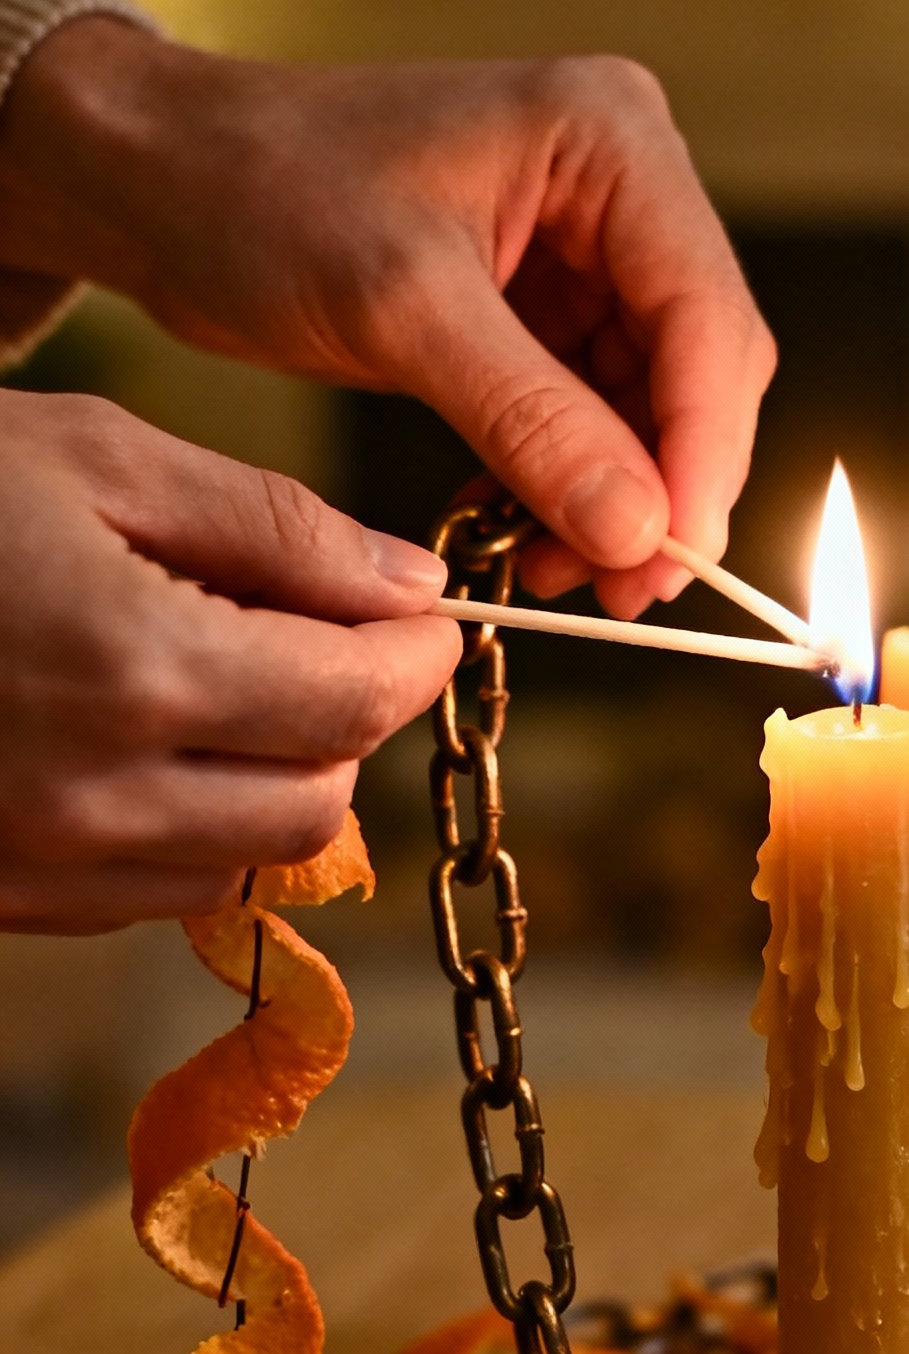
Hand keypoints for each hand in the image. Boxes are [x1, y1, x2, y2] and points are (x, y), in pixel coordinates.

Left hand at [0, 26, 776, 617]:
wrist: (161, 178)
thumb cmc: (261, 193)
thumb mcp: (401, 308)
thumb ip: (533, 420)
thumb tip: (642, 531)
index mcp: (610, 138)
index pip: (705, 314)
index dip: (702, 448)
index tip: (674, 558)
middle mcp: (621, 180)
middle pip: (698, 361)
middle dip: (665, 481)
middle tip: (624, 591)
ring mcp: (586, 242)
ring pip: (652, 398)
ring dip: (618, 494)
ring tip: (553, 571)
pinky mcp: (542, 299)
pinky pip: (591, 408)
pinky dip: (567, 478)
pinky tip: (522, 531)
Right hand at [0, 392, 458, 930]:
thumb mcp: (96, 456)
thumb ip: (272, 526)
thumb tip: (406, 582)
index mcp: (135, 666)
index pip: (354, 701)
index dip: (416, 656)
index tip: (422, 615)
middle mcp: (96, 792)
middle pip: (321, 801)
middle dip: (352, 719)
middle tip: (330, 638)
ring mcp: (42, 862)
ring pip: (249, 862)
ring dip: (279, 779)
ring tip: (230, 678)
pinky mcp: (5, 897)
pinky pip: (158, 890)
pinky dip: (197, 825)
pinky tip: (153, 737)